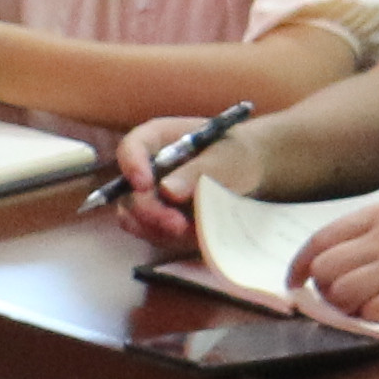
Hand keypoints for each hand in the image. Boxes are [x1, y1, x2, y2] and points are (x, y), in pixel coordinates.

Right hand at [106, 113, 248, 251]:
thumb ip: (198, 171)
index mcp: (158, 139)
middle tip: (178, 225)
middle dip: (150, 212)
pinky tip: (196, 233)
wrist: (250, 173)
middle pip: (128, 193)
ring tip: (194, 230)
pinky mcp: (158, 219)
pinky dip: (171, 238)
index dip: (132, 166)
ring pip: (136, 219)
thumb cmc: (236, 153)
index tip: (144, 186)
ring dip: (161, 230)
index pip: (131, 148)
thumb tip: (168, 190)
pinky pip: (152, 234)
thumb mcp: (226, 157)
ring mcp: (150, 195)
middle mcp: (147, 168)